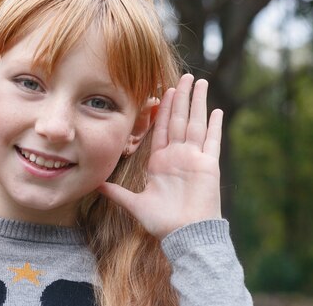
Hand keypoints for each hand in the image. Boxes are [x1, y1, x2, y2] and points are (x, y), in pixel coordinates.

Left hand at [98, 74, 222, 238]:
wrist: (184, 235)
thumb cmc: (161, 222)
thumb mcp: (134, 203)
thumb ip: (116, 192)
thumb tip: (95, 185)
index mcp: (161, 161)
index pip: (161, 128)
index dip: (162, 109)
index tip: (162, 91)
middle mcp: (178, 156)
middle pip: (179, 119)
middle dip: (181, 97)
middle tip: (184, 76)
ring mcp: (194, 159)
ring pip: (196, 123)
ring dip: (198, 103)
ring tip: (200, 82)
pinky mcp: (208, 165)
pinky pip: (212, 142)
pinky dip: (214, 126)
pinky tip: (217, 110)